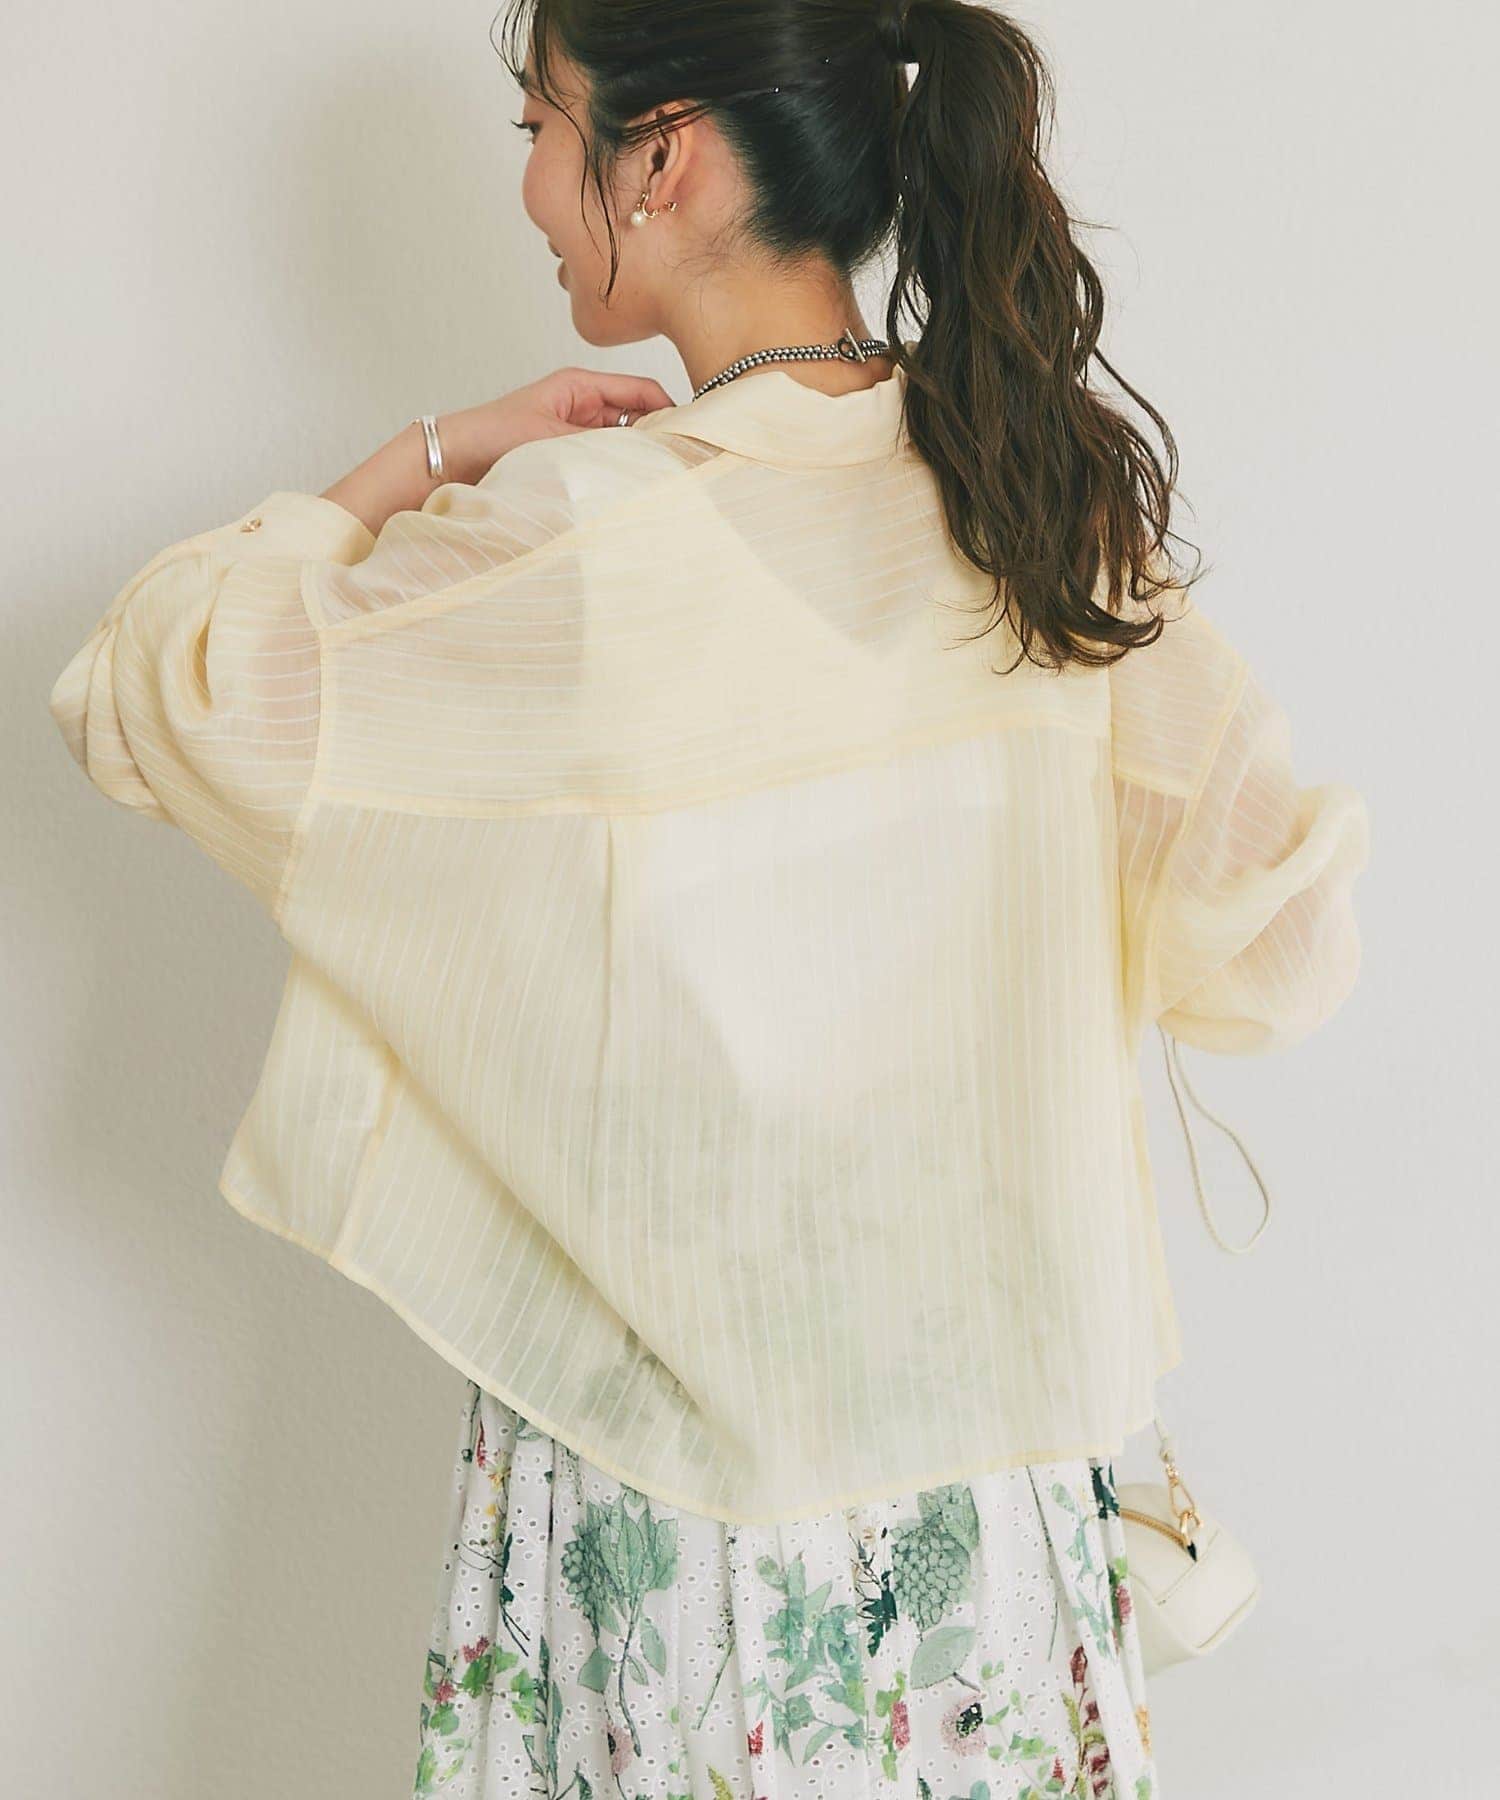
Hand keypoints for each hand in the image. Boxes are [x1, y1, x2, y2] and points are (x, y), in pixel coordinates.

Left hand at [440, 366, 678, 482]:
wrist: (451, 461)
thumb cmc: (490, 436)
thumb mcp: (551, 435)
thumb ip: (599, 443)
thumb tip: (645, 453)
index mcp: (580, 385)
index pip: (642, 392)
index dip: (671, 410)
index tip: (694, 434)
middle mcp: (583, 406)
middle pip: (638, 418)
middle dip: (659, 438)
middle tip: (684, 463)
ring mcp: (577, 433)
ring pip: (624, 444)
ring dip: (638, 459)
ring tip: (660, 479)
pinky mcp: (569, 458)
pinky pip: (605, 462)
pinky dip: (618, 472)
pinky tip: (629, 488)